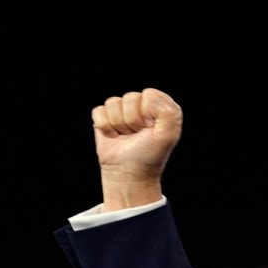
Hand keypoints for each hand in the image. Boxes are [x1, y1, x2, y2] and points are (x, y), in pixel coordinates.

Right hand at [91, 88, 183, 209]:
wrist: (128, 173)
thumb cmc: (149, 155)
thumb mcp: (168, 135)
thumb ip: (168, 112)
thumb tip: (147, 95)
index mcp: (161, 107)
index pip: (149, 95)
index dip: (148, 113)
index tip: (150, 129)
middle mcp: (143, 106)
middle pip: (130, 98)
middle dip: (132, 120)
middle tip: (137, 135)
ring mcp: (123, 111)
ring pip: (113, 103)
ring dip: (119, 124)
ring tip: (126, 136)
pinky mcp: (105, 117)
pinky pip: (99, 111)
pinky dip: (105, 127)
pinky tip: (113, 136)